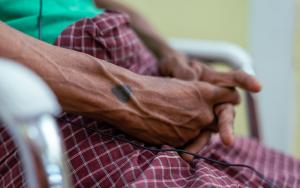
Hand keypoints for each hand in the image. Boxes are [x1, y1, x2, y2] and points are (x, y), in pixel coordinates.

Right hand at [110, 76, 239, 147]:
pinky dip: (179, 135)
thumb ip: (194, 92)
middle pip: (221, 118)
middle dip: (213, 117)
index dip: (228, 98)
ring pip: (201, 131)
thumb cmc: (150, 87)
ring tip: (173, 117)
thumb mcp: (177, 84)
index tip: (224, 99)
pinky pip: (186, 141)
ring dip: (193, 127)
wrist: (129, 102)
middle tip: (197, 112)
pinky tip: (165, 125)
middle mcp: (203, 112)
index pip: (230, 96)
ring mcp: (193, 129)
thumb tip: (200, 100)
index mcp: (204, 92)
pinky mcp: (180, 142)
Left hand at [158, 52, 260, 160]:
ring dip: (206, 142)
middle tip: (228, 140)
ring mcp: (208, 113)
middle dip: (227, 125)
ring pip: (215, 128)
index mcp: (215, 80)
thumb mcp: (176, 63)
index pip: (235, 78)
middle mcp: (217, 99)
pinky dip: (193, 144)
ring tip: (196, 152)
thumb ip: (183, 69)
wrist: (162, 83)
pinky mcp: (197, 123)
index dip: (247, 82)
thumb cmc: (174, 67)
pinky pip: (199, 135)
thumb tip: (191, 80)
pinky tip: (185, 153)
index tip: (257, 88)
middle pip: (227, 111)